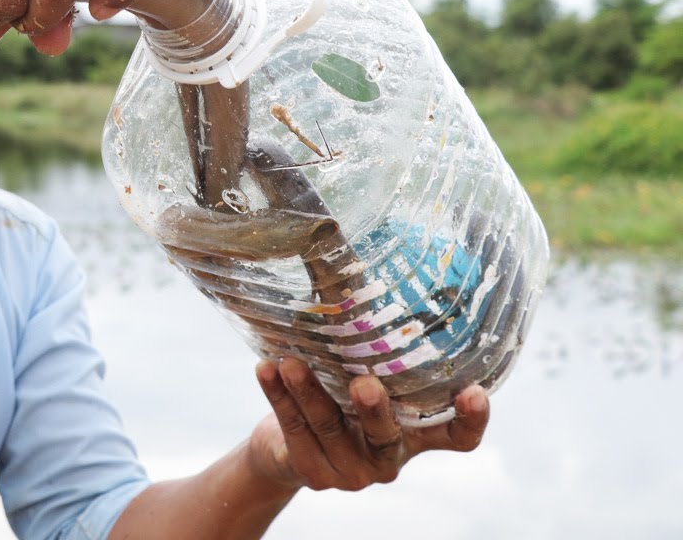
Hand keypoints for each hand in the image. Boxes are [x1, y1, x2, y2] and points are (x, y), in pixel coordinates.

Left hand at [249, 357, 489, 492]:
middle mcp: (388, 456)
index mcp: (413, 432)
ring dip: (308, 391)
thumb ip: (367, 341)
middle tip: (364, 384)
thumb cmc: (335, 397)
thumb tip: (349, 266)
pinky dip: (278, 396)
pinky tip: (265, 369)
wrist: (284, 450)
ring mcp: (351, 470)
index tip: (475, 391)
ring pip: (329, 427)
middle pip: (387, 437)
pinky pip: (294, 429)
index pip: (455, 437)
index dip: (470, 420)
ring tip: (290, 362)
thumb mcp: (356, 373)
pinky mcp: (314, 473)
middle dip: (374, 411)